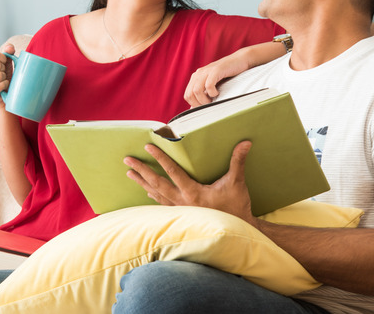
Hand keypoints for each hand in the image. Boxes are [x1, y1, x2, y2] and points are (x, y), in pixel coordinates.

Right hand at [0, 44, 14, 103]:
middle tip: (2, 73)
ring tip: (1, 79)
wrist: (3, 93)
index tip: (3, 63)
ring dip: (4, 77)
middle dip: (3, 69)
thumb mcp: (5, 62)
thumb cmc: (3, 76)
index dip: (3, 58)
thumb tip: (9, 48)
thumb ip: (8, 51)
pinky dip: (5, 85)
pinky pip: (0, 85)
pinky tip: (3, 86)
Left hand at [124, 141, 255, 224]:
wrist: (237, 231)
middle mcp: (182, 202)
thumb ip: (238, 161)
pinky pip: (162, 204)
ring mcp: (180, 210)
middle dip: (141, 171)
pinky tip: (147, 191)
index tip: (149, 147)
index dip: (160, 158)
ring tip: (130, 173)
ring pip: (156, 194)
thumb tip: (245, 143)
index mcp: (193, 193)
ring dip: (142, 183)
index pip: (172, 172)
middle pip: (157, 183)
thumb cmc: (236, 207)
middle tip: (128, 160)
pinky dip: (153, 196)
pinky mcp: (182, 215)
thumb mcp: (237, 183)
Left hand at [184, 54, 249, 106]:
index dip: (194, 104)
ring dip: (204, 100)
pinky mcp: (216, 70)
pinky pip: (208, 85)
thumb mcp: (213, 84)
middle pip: (189, 94)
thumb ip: (205, 93)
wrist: (240, 60)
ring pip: (196, 90)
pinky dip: (212, 92)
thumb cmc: (228, 75)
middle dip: (198, 104)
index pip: (187, 95)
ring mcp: (206, 71)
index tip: (204, 107)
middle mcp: (199, 73)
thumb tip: (196, 108)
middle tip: (209, 105)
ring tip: (213, 99)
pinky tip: (218, 92)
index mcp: (196, 77)